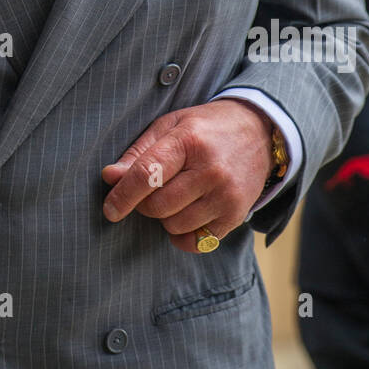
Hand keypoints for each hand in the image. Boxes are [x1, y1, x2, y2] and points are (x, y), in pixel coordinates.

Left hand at [101, 99, 273, 252]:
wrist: (258, 132)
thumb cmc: (205, 128)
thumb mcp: (170, 126)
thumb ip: (138, 153)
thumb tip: (110, 177)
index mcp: (189, 141)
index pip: (147, 175)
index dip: (123, 195)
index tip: (109, 209)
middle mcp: (210, 170)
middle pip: (158, 206)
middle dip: (145, 203)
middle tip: (152, 190)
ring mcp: (226, 195)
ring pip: (175, 225)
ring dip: (165, 217)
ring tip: (175, 196)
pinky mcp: (236, 215)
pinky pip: (197, 242)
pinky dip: (183, 235)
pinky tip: (186, 215)